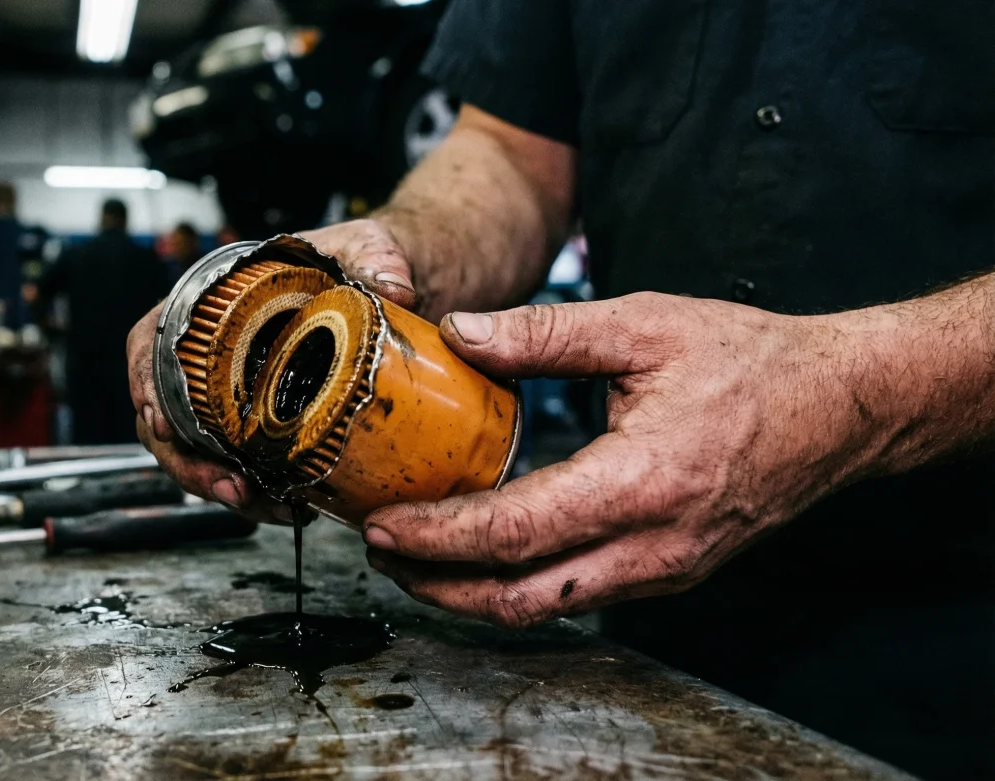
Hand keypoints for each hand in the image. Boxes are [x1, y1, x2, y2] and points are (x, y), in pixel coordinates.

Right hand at [127, 218, 417, 521]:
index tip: (158, 421)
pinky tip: (289, 505)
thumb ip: (375, 258)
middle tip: (230, 488)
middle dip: (188, 462)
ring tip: (262, 505)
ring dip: (221, 486)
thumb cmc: (354, 254)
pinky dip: (258, 490)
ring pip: (199, 450)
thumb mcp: (364, 246)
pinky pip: (241, 463)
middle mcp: (213, 353)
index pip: (151, 342)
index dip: (144, 383)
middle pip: (167, 415)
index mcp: (213, 302)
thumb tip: (394, 288)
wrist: (387, 280)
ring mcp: (233, 392)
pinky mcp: (263, 421)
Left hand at [363, 292, 880, 625]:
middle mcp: (655, 545)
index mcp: (643, 481)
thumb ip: (547, 333)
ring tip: (418, 557)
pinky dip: (521, 584)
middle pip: (519, 598)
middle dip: (438, 584)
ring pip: (549, 609)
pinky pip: (581, 595)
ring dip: (474, 594)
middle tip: (382, 550)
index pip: (514, 531)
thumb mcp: (646, 325)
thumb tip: (462, 332)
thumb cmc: (753, 362)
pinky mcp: (672, 572)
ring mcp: (666, 569)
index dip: (437, 535)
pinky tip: (488, 552)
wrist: (843, 407)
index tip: (382, 524)